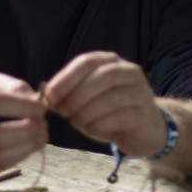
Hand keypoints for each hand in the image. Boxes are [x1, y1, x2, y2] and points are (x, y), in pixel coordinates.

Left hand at [44, 52, 165, 156]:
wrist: (144, 129)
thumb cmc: (111, 111)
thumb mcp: (88, 98)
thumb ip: (70, 94)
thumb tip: (47, 97)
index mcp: (111, 62)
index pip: (87, 62)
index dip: (66, 78)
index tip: (49, 95)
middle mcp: (129, 72)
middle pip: (100, 78)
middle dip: (76, 96)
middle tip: (63, 112)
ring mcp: (140, 92)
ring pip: (109, 98)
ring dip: (86, 112)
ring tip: (76, 122)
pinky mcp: (144, 113)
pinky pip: (118, 117)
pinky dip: (99, 124)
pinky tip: (91, 129)